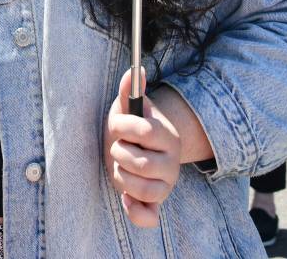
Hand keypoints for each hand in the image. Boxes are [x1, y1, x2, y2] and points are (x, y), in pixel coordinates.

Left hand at [104, 68, 181, 227]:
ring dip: (122, 177)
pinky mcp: (156, 205)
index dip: (123, 127)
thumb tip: (136, 69)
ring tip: (120, 166)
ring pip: (144, 189)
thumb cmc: (131, 127)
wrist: (139, 149)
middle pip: (143, 163)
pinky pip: (148, 217)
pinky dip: (135, 211)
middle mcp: (171, 162)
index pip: (145, 131)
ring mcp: (165, 185)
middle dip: (120, 154)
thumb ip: (130, 90)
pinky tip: (125, 199)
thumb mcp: (129, 108)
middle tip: (118, 148)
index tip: (115, 125)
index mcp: (167, 134)